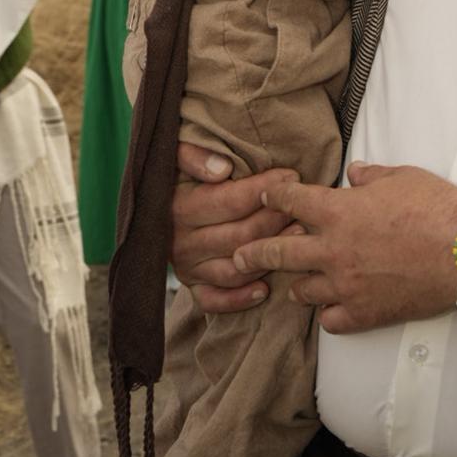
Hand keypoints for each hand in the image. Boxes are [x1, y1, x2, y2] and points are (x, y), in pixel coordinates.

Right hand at [171, 142, 299, 312]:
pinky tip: (265, 289)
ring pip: (236, 269)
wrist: (156, 205)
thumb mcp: (179, 155)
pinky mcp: (193, 287)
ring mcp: (187, 269)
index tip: (291, 176)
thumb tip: (221, 169)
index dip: (265, 189)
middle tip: (301, 206)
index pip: (230, 201)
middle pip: (241, 236)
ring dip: (270, 255)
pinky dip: (240, 298)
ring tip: (299, 235)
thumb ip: (194, 156)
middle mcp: (180, 243)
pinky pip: (215, 300)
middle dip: (276, 218)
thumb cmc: (180, 177)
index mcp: (178, 209)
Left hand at [232, 162, 456, 334]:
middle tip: (239, 255)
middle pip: (278, 252)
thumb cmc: (437, 207)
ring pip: (301, 291)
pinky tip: (333, 309)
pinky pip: (330, 321)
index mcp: (337, 211)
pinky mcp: (364, 313)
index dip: (274, 197)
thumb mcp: (402, 177)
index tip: (266, 197)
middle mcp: (332, 250)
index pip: (290, 201)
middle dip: (254, 252)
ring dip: (297, 284)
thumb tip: (355, 172)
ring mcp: (345, 286)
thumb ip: (371, 176)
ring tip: (296, 284)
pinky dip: (329, 315)